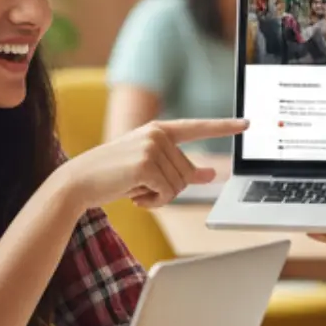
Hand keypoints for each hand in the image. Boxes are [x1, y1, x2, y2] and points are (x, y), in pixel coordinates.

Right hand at [67, 118, 247, 208]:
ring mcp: (152, 147)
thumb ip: (181, 169)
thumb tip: (212, 174)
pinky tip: (134, 195)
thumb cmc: (113, 176)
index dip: (224, 126)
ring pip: (179, 185)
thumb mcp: (149, 169)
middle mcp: (157, 134)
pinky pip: (167, 193)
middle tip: (143, 188)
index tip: (247, 123)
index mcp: (159, 129)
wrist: (78, 182)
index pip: (198, 126)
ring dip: (160, 197)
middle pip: (188, 172)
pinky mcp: (146, 164)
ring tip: (135, 189)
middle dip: (169, 188)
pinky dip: (153, 202)